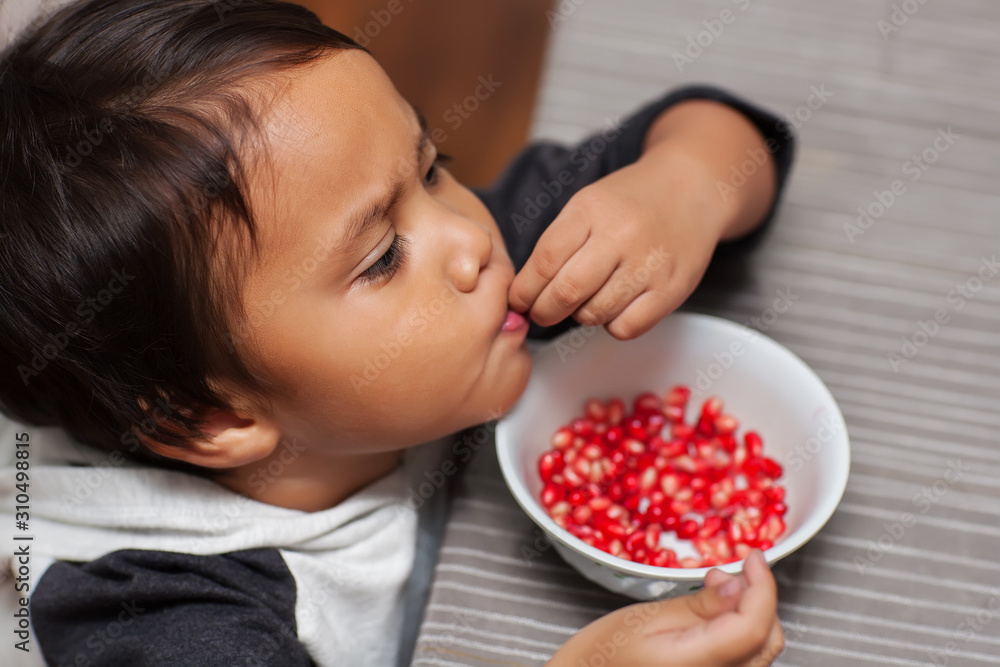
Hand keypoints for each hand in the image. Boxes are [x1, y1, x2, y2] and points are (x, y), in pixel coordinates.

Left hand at [507, 148, 724, 340]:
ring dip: (580, 315)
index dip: (524, 290)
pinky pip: (626, 328)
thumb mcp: (587, 205)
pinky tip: (616, 305)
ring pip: (594, 314)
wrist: (691, 189)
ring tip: (587, 299)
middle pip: (566, 292)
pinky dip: (612, 324)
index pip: (544, 262)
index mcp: (590, 210)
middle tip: (542, 313)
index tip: (519, 301)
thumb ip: (557, 244)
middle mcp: (621, 236)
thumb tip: (524, 295)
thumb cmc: (630, 204)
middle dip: (544, 312)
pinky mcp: (672, 289)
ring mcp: (649, 264)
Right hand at [547, 550, 784, 666]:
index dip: (762, 586)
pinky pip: (746, 661)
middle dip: (757, 597)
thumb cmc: (603, 655)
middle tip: (729, 570)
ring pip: (761, 651)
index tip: (753, 557)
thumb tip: (739, 585)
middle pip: (766, 640)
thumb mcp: (647, 618)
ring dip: (751, 612)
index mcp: (696, 666)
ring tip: (716, 588)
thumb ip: (700, 605)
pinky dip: (742, 631)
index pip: (753, 626)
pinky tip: (717, 613)